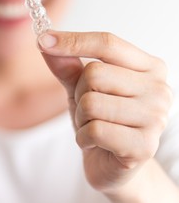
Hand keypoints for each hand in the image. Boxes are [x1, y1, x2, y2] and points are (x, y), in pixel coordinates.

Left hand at [39, 30, 172, 193]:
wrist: (111, 163)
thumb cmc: (101, 120)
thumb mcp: (81, 89)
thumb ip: (67, 66)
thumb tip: (44, 39)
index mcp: (149, 67)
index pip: (108, 43)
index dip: (73, 41)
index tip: (42, 40)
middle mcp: (159, 88)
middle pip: (95, 74)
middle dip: (79, 94)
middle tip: (87, 111)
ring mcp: (155, 118)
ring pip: (91, 103)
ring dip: (80, 119)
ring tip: (92, 127)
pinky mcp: (144, 146)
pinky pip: (94, 130)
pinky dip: (83, 138)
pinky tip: (95, 143)